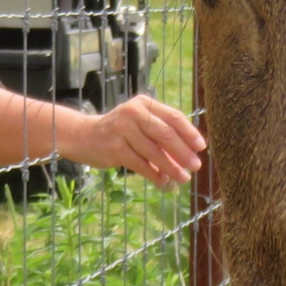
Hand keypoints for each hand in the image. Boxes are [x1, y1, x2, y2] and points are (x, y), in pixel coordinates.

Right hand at [69, 94, 205, 185]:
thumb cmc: (120, 131)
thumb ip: (162, 133)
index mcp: (145, 104)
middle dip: (184, 152)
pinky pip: (140, 164)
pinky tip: (163, 181)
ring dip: (171, 168)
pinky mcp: (114, 148)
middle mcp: (133, 113)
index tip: (201, 147)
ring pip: (154, 152)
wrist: (83, 135)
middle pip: (166, 134)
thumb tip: (190, 154)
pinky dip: (154, 174)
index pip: (174, 117)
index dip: (190, 133)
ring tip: (183, 178)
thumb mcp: (140, 123)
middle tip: (196, 166)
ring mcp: (122, 130)